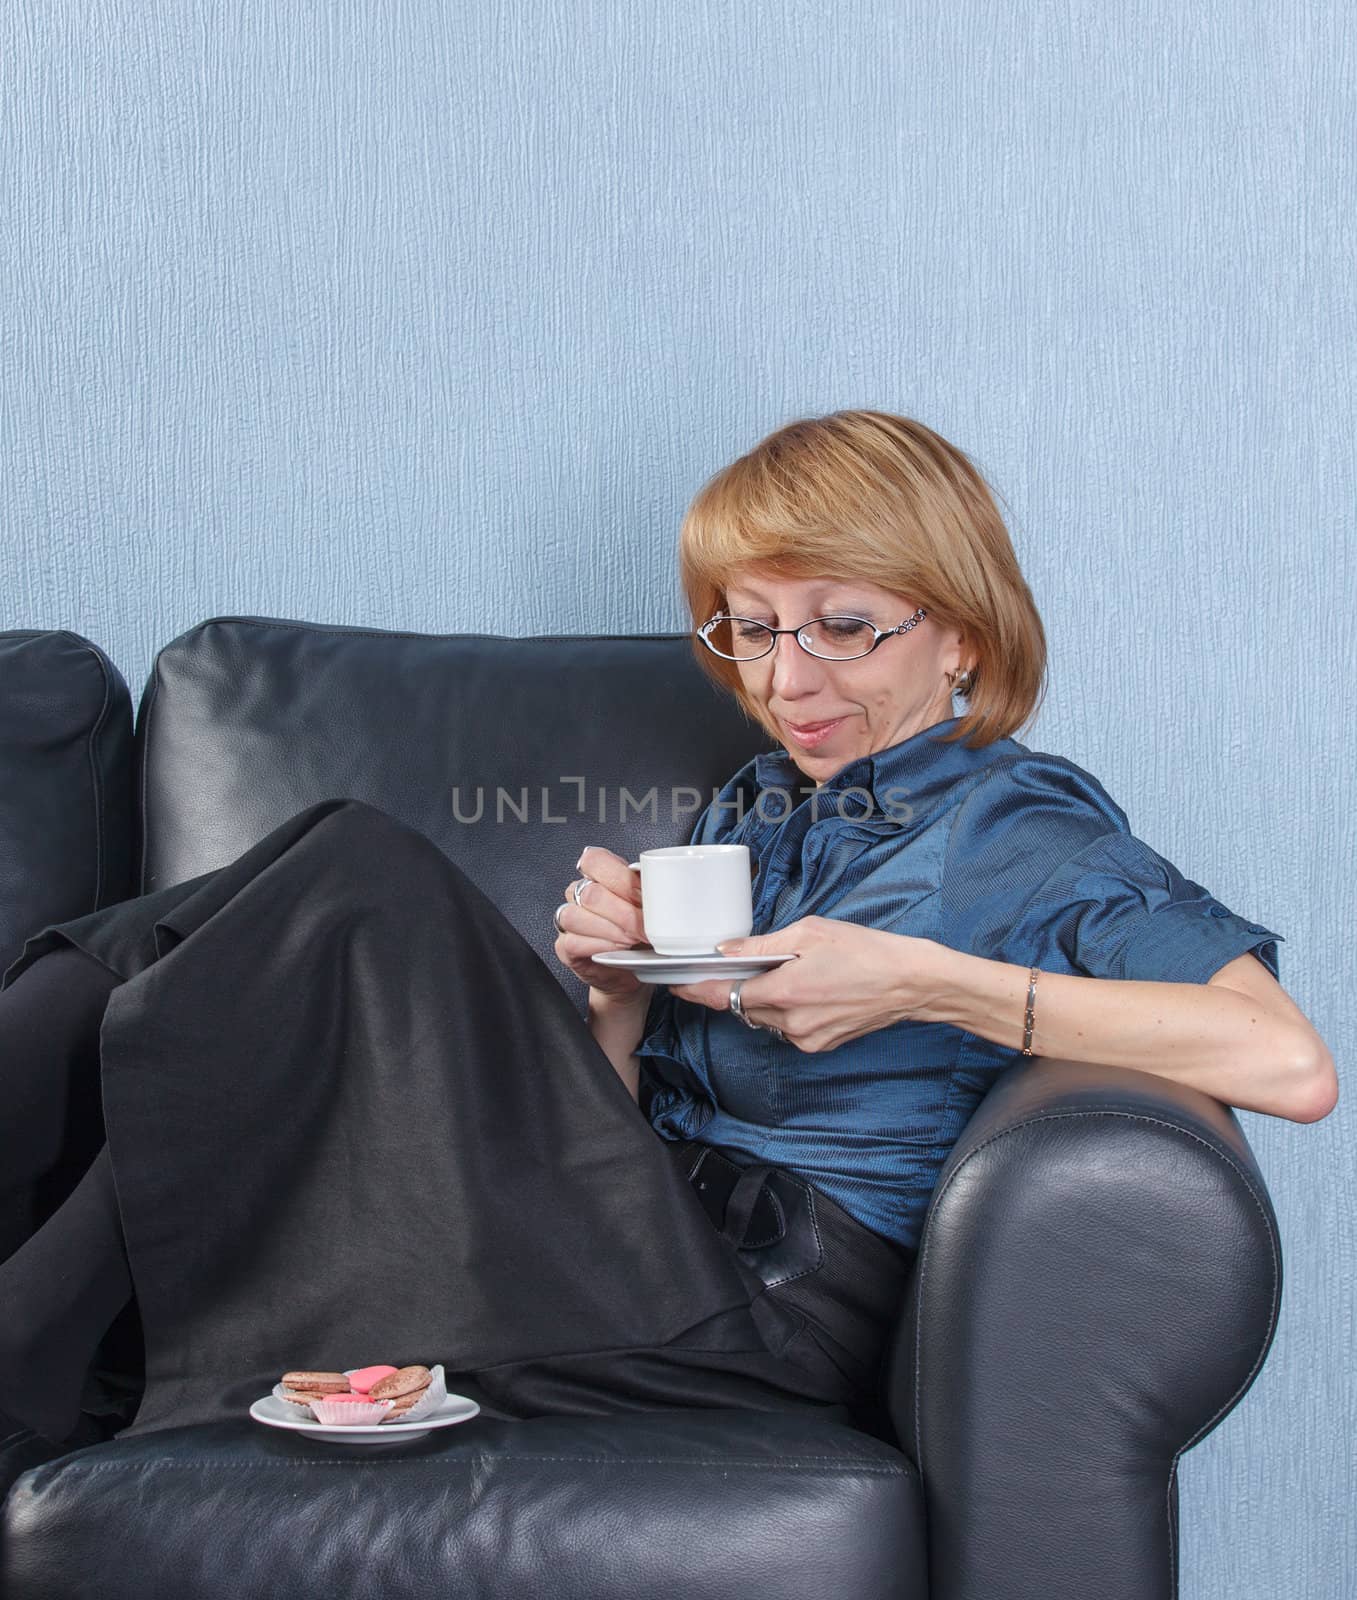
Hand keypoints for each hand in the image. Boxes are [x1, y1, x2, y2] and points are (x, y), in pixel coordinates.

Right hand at [553, 846, 648, 1001]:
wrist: (636, 969)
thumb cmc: (642, 933)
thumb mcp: (651, 907)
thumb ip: (651, 892)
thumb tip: (663, 889)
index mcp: (600, 876)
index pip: (594, 860)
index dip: (619, 878)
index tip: (643, 895)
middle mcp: (579, 894)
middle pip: (590, 893)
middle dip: (623, 912)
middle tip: (645, 927)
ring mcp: (569, 920)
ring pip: (575, 916)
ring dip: (610, 930)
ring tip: (633, 940)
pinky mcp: (564, 947)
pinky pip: (572, 942)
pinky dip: (599, 946)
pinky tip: (617, 951)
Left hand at [669, 915, 947, 1051]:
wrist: (910, 983)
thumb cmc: (866, 951)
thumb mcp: (810, 933)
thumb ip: (762, 946)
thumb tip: (726, 951)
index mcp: (784, 991)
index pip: (725, 995)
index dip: (697, 990)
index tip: (677, 984)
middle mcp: (791, 1022)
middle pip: (744, 1006)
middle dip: (741, 987)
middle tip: (755, 963)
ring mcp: (806, 1037)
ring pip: (766, 1018)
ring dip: (767, 998)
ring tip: (796, 973)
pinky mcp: (820, 1044)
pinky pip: (788, 1027)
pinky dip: (788, 1010)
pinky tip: (813, 990)